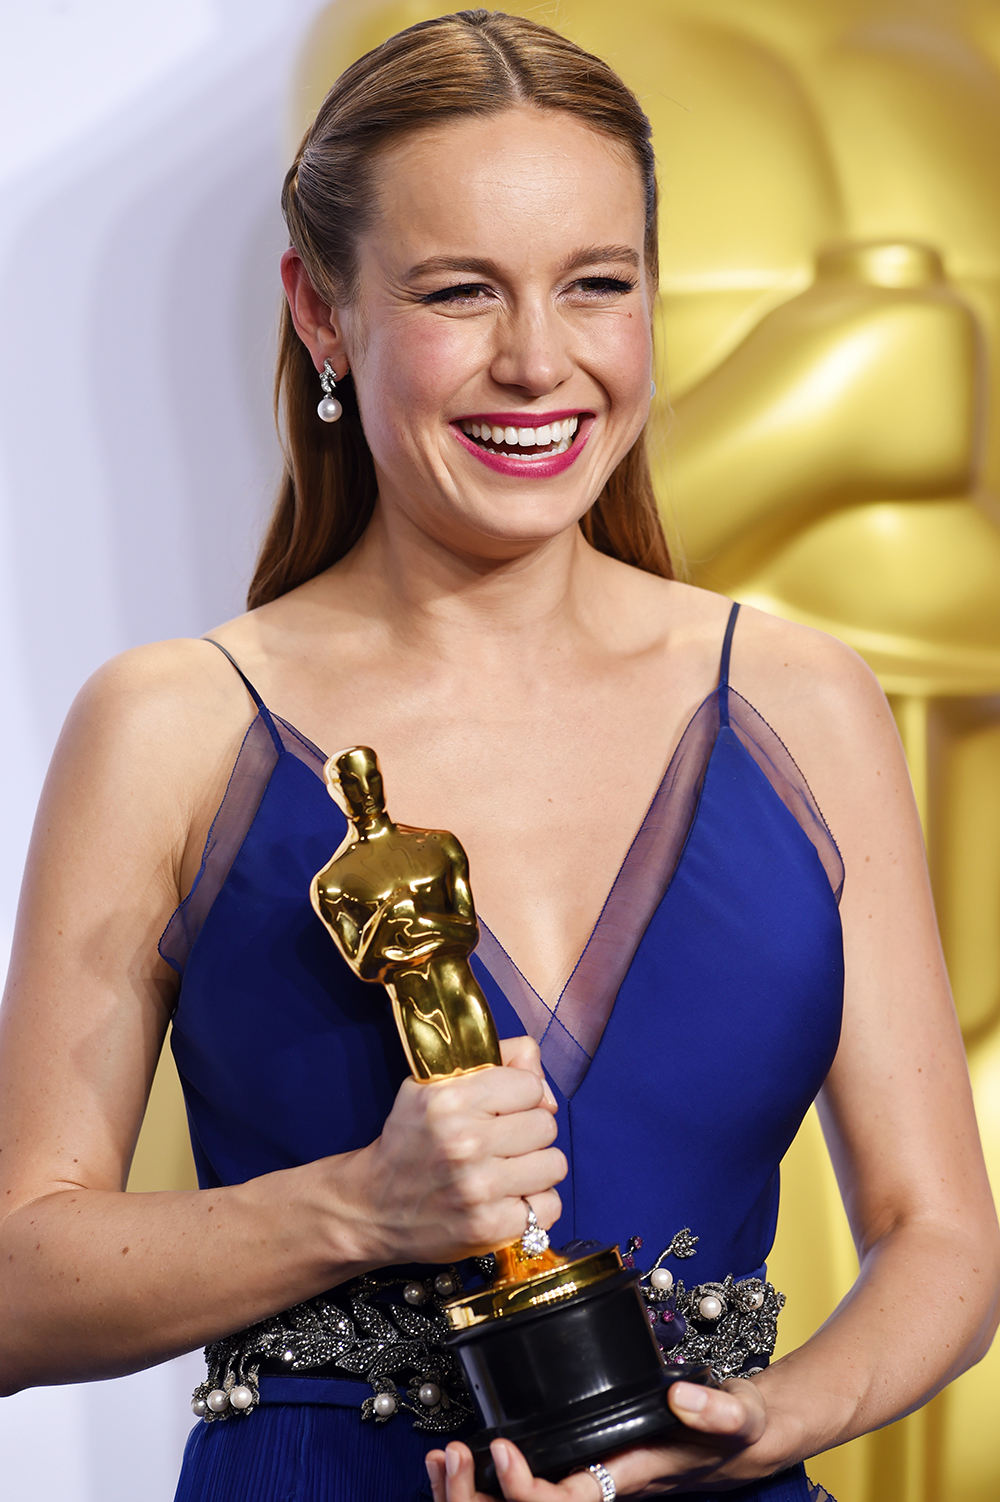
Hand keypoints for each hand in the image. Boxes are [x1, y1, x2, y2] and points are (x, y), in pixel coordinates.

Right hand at [342, 1035, 563, 1266]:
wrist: (371, 1208)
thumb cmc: (410, 1142)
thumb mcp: (433, 1086)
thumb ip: (496, 1063)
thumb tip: (544, 1084)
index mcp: (450, 1099)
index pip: (531, 1086)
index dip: (520, 1096)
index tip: (501, 1110)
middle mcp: (465, 1142)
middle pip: (546, 1125)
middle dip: (528, 1132)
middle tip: (501, 1143)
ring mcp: (478, 1189)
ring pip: (553, 1164)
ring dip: (535, 1168)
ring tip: (506, 1171)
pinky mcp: (489, 1228)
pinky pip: (549, 1207)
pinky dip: (533, 1205)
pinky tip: (507, 1200)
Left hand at [426, 1379, 767, 1498]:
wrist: (736, 1442)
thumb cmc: (733, 1430)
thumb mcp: (737, 1415)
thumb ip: (716, 1409)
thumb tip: (682, 1397)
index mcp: (627, 1478)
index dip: (528, 1490)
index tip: (504, 1450)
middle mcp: (600, 1487)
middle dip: (483, 1498)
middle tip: (453, 1454)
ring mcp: (586, 1481)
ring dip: (474, 1494)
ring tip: (441, 1459)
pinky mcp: (578, 1467)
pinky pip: (521, 1491)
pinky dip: (486, 1480)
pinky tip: (460, 1456)